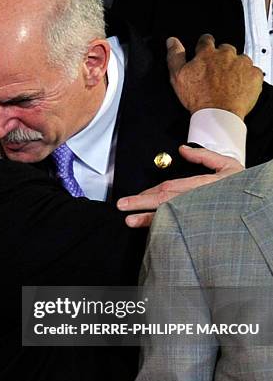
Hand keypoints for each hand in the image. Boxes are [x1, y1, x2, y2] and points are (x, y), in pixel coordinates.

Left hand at [116, 145, 243, 227]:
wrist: (261, 204)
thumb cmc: (244, 186)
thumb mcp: (228, 165)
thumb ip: (204, 157)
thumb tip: (183, 149)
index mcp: (203, 186)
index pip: (169, 189)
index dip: (148, 192)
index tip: (132, 198)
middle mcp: (199, 201)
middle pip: (165, 201)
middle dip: (141, 204)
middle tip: (122, 206)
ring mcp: (199, 214)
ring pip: (169, 216)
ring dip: (148, 220)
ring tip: (130, 221)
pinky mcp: (201, 225)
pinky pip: (178, 227)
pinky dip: (163, 229)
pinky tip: (150, 231)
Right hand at [167, 34, 262, 119]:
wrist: (218, 114)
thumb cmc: (199, 98)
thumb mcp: (178, 77)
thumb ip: (175, 56)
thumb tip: (172, 42)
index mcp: (207, 54)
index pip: (206, 40)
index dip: (205, 46)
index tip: (205, 53)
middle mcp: (226, 55)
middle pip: (225, 49)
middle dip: (221, 58)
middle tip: (216, 74)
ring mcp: (242, 64)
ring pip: (240, 60)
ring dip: (235, 68)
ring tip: (228, 83)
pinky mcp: (254, 74)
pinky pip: (253, 72)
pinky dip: (247, 78)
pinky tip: (238, 87)